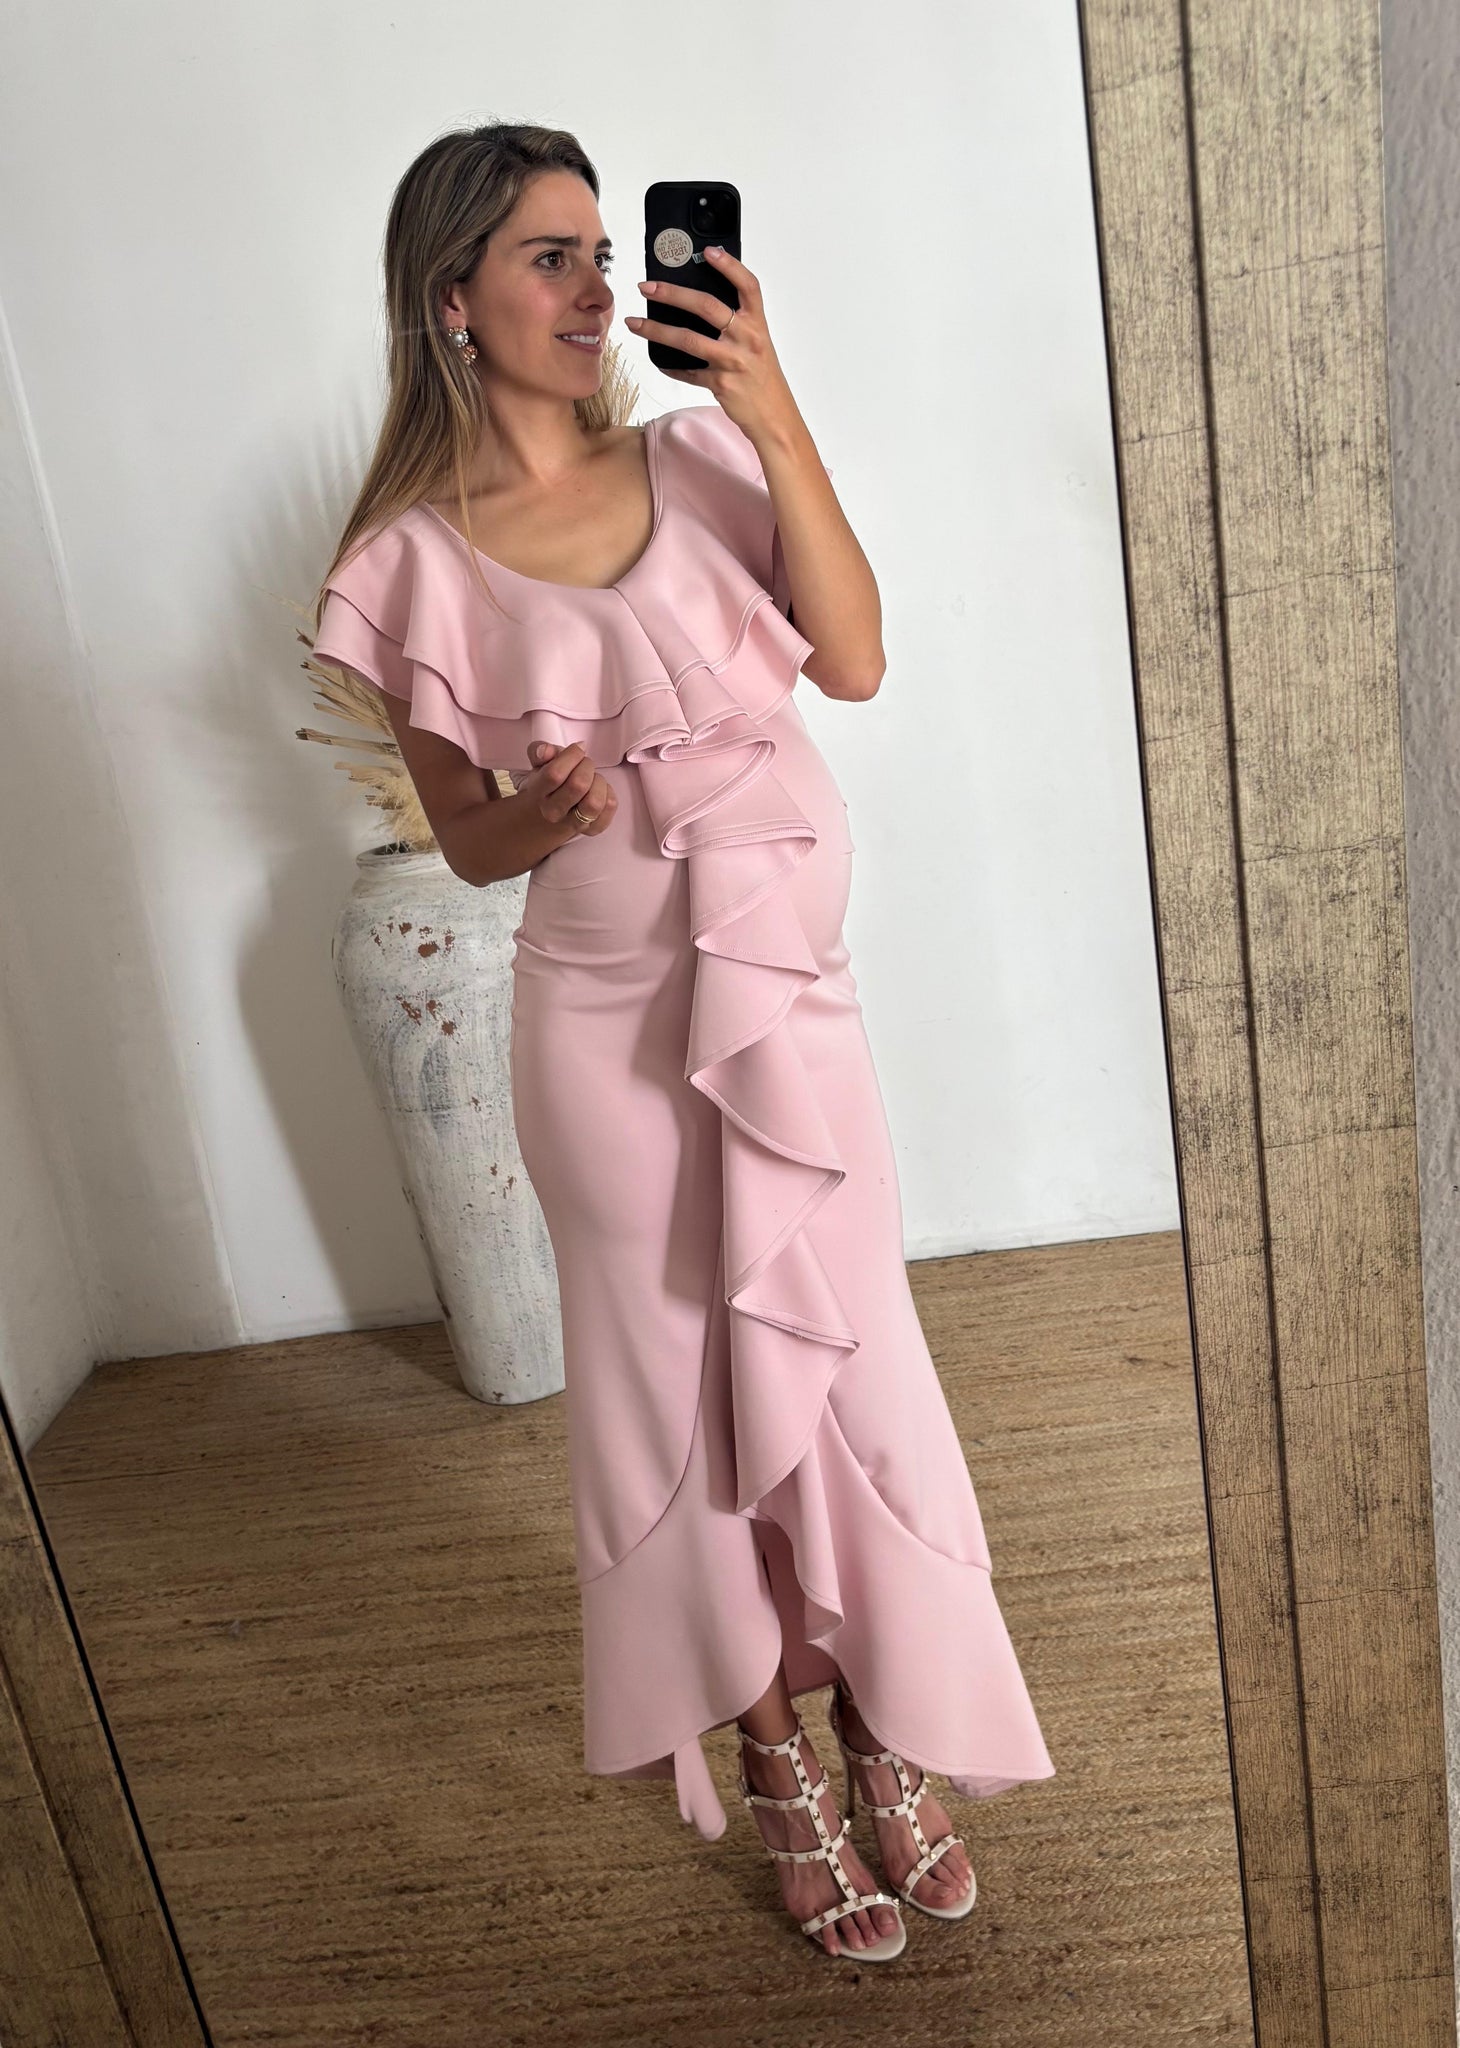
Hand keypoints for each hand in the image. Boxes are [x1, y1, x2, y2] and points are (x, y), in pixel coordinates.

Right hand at [523, 739, 617, 835]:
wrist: (545, 820)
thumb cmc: (548, 787)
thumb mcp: (538, 765)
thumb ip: (539, 752)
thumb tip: (546, 750)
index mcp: (538, 793)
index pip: (555, 774)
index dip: (571, 756)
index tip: (578, 749)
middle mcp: (554, 812)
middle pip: (579, 785)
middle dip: (586, 766)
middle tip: (584, 764)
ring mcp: (573, 823)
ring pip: (595, 801)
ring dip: (598, 782)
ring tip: (592, 779)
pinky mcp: (592, 828)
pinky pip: (609, 807)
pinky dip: (609, 794)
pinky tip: (599, 791)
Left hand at [623, 245, 796, 446]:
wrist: (775, 417)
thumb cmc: (763, 378)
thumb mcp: (758, 344)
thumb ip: (737, 323)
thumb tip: (702, 302)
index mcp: (757, 324)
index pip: (747, 285)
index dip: (729, 266)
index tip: (708, 251)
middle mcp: (746, 339)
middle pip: (706, 306)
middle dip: (672, 293)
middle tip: (647, 286)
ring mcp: (733, 362)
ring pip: (688, 339)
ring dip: (656, 329)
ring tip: (634, 323)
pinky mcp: (721, 384)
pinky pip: (688, 373)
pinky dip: (671, 367)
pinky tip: (659, 361)